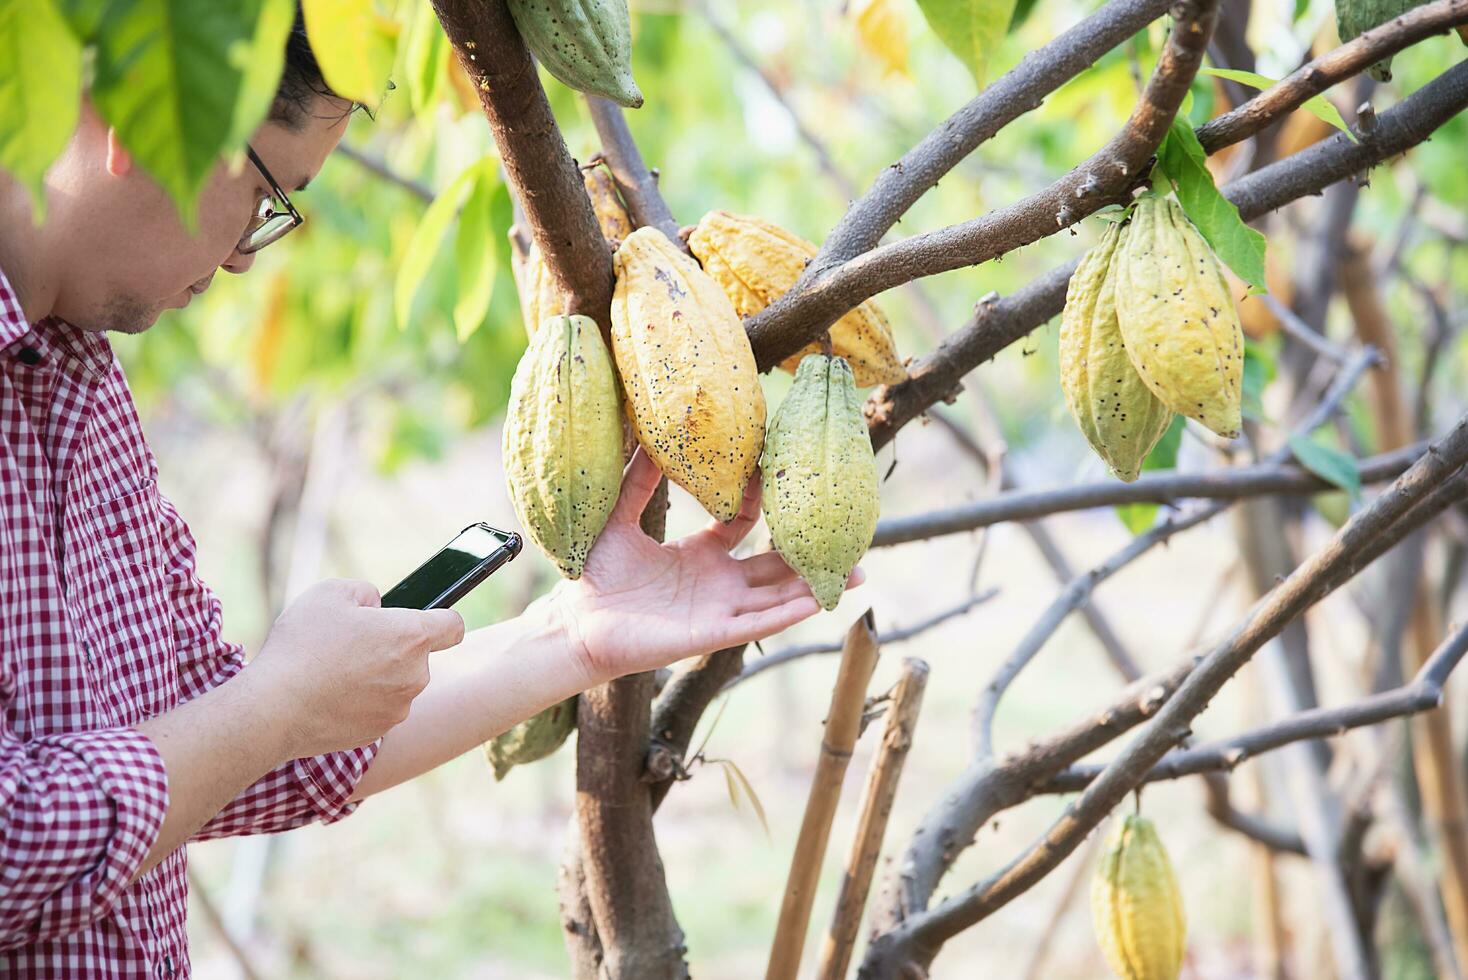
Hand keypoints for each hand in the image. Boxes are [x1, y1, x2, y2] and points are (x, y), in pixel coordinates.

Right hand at [250, 579, 464, 757]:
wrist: (274, 709)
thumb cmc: (302, 646)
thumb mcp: (330, 593)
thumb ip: (365, 592)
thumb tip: (376, 607)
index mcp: (411, 636)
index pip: (453, 626)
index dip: (441, 619)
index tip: (428, 619)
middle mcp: (415, 675)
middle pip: (417, 655)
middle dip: (392, 646)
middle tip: (350, 643)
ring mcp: (398, 707)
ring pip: (397, 682)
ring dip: (377, 675)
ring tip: (333, 670)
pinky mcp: (378, 731)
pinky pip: (377, 707)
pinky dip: (361, 701)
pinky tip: (329, 694)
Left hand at [544, 448, 862, 684]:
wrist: (576, 624)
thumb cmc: (595, 575)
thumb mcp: (618, 517)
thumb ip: (637, 480)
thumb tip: (650, 434)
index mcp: (700, 555)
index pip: (745, 524)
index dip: (764, 500)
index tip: (784, 470)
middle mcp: (717, 582)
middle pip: (776, 564)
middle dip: (810, 548)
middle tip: (847, 528)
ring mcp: (719, 609)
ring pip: (779, 595)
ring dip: (815, 583)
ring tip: (857, 568)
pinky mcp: (713, 634)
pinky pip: (759, 623)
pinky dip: (790, 612)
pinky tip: (818, 598)